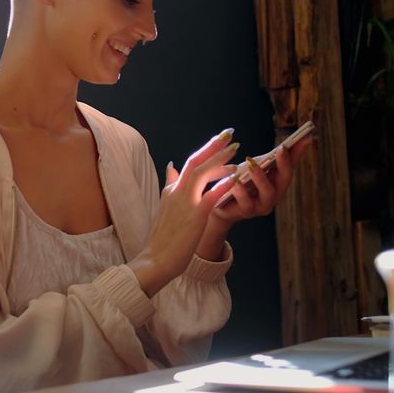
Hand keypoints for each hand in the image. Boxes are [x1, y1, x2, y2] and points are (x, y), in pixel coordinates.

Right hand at [128, 129, 239, 295]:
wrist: (156, 259)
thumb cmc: (163, 239)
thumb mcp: (166, 207)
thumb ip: (170, 185)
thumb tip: (171, 166)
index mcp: (171, 190)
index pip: (189, 163)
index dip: (206, 149)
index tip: (220, 139)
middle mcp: (177, 191)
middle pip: (195, 161)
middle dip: (214, 146)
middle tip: (231, 133)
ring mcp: (185, 201)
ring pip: (202, 172)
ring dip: (220, 159)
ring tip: (237, 150)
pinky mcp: (195, 214)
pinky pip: (212, 194)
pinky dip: (224, 183)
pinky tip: (237, 175)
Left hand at [211, 136, 312, 223]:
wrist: (220, 205)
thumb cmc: (240, 182)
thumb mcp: (254, 166)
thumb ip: (270, 157)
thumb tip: (284, 142)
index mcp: (278, 181)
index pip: (291, 165)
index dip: (298, 152)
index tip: (304, 137)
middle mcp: (275, 194)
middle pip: (285, 179)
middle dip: (284, 163)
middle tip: (280, 149)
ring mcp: (262, 205)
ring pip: (268, 192)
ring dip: (261, 177)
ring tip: (252, 164)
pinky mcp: (246, 212)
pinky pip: (246, 202)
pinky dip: (241, 190)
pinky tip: (236, 180)